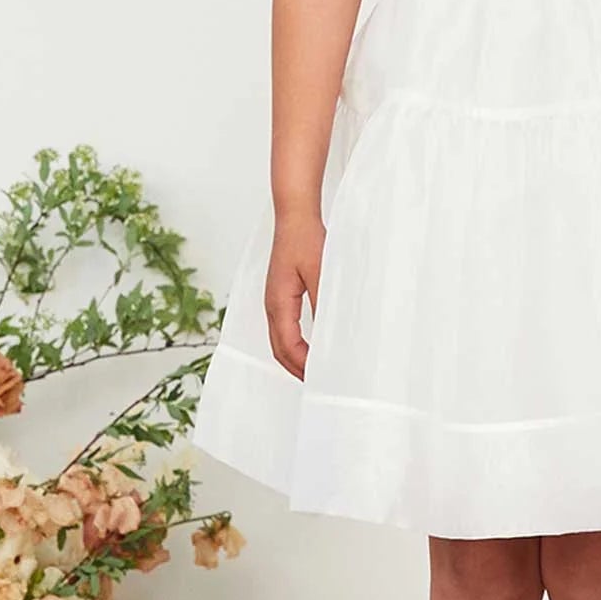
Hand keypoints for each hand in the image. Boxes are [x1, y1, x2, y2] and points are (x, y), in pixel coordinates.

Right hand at [265, 212, 326, 379]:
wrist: (294, 215)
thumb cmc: (305, 240)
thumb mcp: (320, 274)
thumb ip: (323, 305)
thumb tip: (329, 334)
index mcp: (279, 304)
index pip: (288, 346)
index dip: (303, 366)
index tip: (321, 378)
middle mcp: (272, 305)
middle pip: (279, 348)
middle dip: (296, 369)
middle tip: (319, 384)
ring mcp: (274, 300)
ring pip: (279, 339)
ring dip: (295, 358)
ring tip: (314, 371)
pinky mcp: (281, 294)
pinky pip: (283, 327)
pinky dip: (294, 343)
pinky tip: (310, 345)